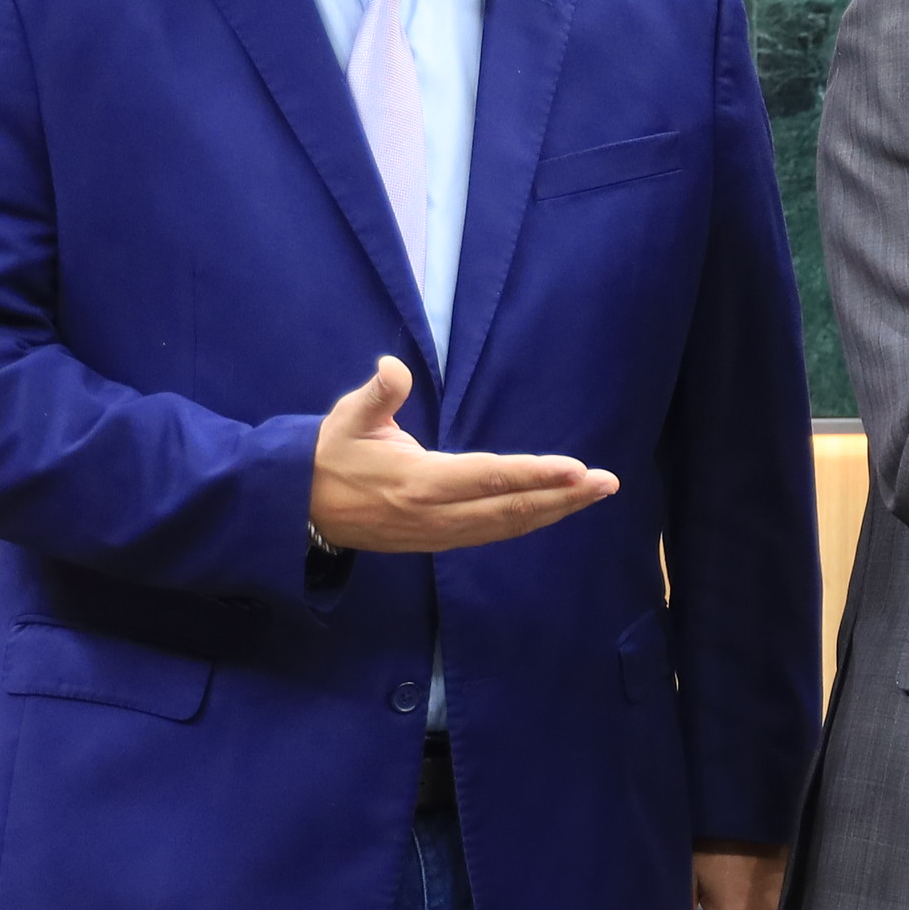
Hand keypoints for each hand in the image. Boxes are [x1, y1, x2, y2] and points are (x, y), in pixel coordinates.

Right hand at [308, 357, 615, 553]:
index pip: (489, 477)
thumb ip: (378, 394)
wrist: (301, 510)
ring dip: (555, 511)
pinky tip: (558, 509)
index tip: (575, 468)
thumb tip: (394, 367)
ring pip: (508, 526)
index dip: (534, 475)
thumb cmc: (330, 454)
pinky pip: (495, 534)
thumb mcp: (347, 418)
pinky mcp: (440, 542)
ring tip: (595, 494)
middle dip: (563, 496)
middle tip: (607, 483)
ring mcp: (440, 533)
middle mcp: (436, 513)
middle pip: (511, 509)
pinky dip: (530, 522)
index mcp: (418, 481)